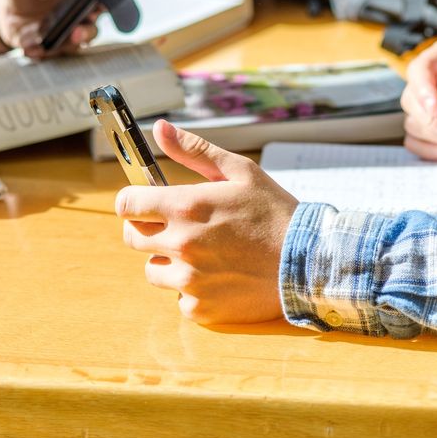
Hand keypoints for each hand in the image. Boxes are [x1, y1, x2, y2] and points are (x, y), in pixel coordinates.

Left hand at [0, 0, 99, 57]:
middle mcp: (84, 7)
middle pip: (99, 16)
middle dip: (94, 22)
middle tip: (85, 23)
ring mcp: (70, 27)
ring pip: (81, 37)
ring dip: (77, 39)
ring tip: (68, 36)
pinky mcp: (52, 43)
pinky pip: (52, 51)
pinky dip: (43, 51)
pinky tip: (31, 48)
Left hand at [115, 120, 297, 324]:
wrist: (309, 262)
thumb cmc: (275, 212)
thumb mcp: (240, 171)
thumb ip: (194, 150)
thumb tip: (159, 128)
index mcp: (186, 207)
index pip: (126, 204)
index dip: (133, 200)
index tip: (144, 202)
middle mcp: (181, 244)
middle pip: (133, 237)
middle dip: (149, 228)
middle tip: (178, 225)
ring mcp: (189, 280)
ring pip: (153, 270)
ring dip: (169, 261)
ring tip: (203, 252)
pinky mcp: (200, 309)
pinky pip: (178, 298)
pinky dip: (192, 289)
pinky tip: (218, 276)